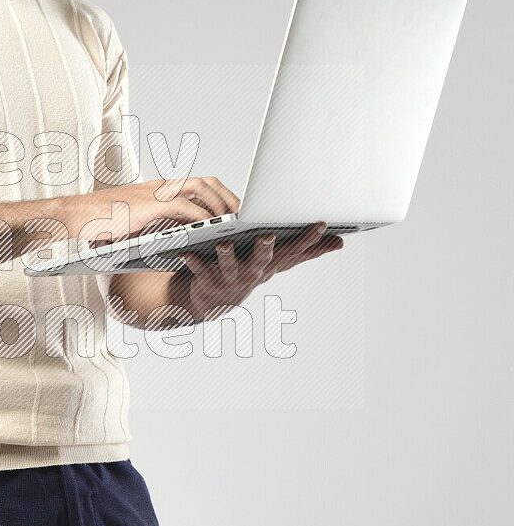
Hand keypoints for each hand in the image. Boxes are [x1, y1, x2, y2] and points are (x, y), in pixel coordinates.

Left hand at [179, 222, 343, 318]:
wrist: (216, 301)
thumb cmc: (250, 271)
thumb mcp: (280, 262)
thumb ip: (307, 251)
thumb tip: (340, 242)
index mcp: (271, 264)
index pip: (294, 251)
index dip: (309, 239)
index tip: (321, 224)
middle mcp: (254, 272)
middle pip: (263, 260)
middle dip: (266, 249)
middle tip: (267, 235)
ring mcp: (232, 279)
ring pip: (230, 266)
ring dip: (227, 256)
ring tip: (222, 244)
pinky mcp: (209, 282)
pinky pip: (200, 270)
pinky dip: (193, 262)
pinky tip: (186, 252)